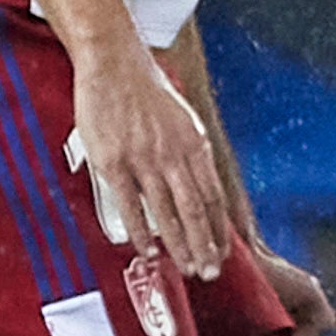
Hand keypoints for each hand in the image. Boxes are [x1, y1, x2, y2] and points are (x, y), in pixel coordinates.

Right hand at [70, 46, 231, 279]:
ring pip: (167, 212)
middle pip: (195, 210)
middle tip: (209, 272)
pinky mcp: (114, 162)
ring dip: (179, 245)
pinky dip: (141, 231)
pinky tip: (147, 249)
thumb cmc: (143, 90)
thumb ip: (187, 153)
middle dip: (205, 245)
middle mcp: (173, 154)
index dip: (219, 228)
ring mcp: (143, 159)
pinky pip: (130, 205)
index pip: (213, 195)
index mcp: (193, 144)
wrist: (113, 64)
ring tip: (185, 267)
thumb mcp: (179, 120)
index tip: (222, 251)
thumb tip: (196, 186)